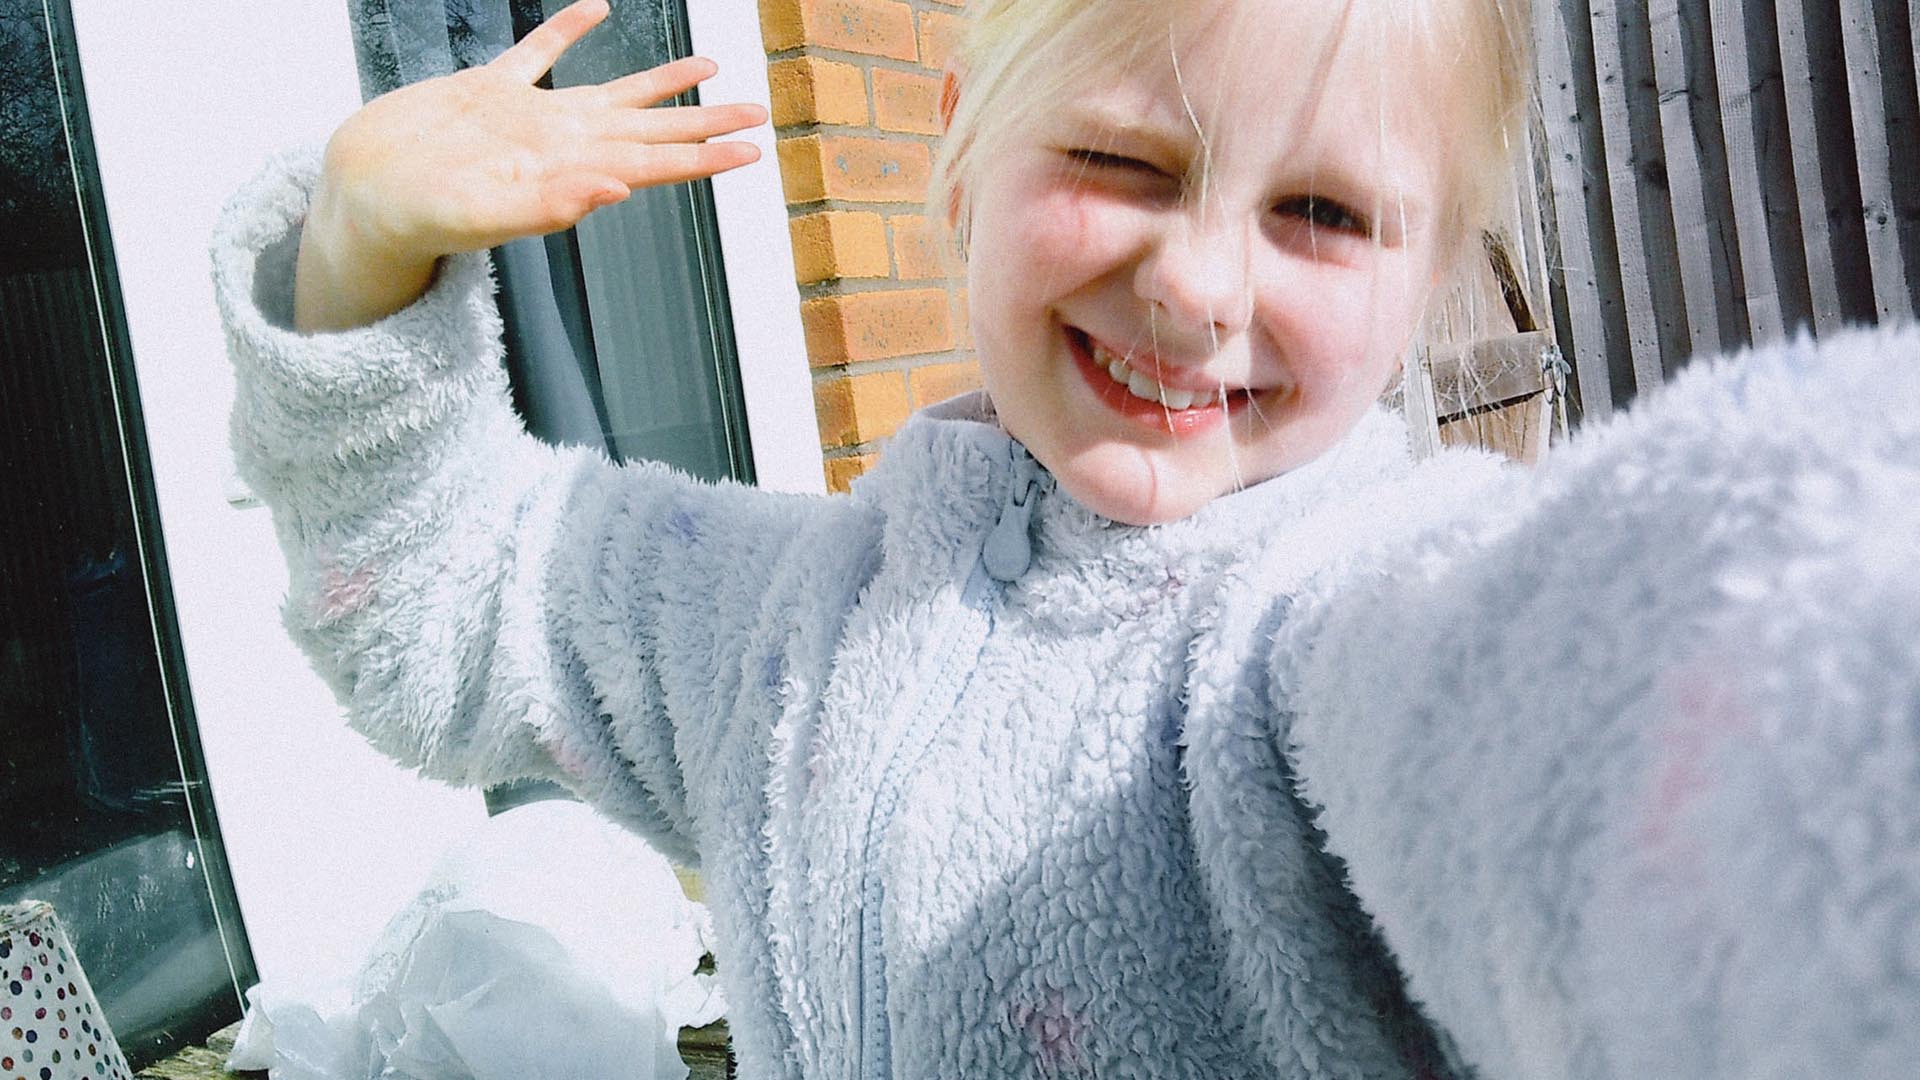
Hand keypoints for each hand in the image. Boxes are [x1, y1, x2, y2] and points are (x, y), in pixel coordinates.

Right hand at [295, 0, 764, 330]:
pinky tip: (596, 9)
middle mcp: (561, 143)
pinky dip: (569, 28)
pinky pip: (538, 50)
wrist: (362, 195)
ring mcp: (528, 115)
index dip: (705, 155)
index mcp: (568, 170)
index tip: (750, 150)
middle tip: (756, 113)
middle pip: (651, 129)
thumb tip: (618, 188)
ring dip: (660, 81)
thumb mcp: (485, 218)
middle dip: (705, 122)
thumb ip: (551, 207)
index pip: (655, 163)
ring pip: (611, 91)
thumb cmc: (418, 218)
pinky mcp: (489, 91)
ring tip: (707, 65)